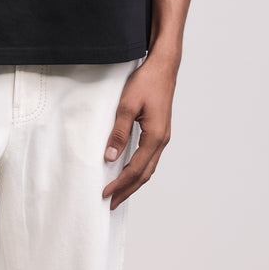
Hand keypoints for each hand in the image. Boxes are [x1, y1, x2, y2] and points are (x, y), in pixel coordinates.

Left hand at [101, 52, 177, 209]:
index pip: (135, 169)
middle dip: (128, 190)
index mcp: (155, 137)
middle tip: (111, 202)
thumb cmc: (146, 82)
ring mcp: (163, 136)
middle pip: (145, 174)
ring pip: (149, 167)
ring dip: (134, 181)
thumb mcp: (127, 105)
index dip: (120, 184)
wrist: (163, 67)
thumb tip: (110, 157)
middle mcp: (162, 140)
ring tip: (119, 191)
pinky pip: (150, 156)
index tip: (105, 193)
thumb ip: (119, 132)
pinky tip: (129, 169)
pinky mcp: (160, 130)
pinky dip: (139, 168)